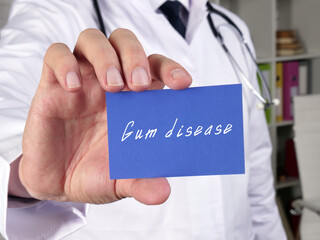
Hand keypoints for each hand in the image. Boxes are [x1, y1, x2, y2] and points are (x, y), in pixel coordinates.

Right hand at [17, 28, 191, 204]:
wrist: (57, 183)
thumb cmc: (93, 172)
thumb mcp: (121, 179)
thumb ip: (141, 182)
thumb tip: (162, 194)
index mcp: (133, 100)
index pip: (155, 66)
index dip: (170, 68)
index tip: (182, 83)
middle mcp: (109, 84)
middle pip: (125, 42)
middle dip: (135, 56)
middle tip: (138, 85)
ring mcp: (81, 81)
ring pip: (92, 40)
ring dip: (105, 56)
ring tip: (110, 85)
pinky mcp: (52, 86)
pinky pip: (56, 55)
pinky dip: (64, 63)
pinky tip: (71, 88)